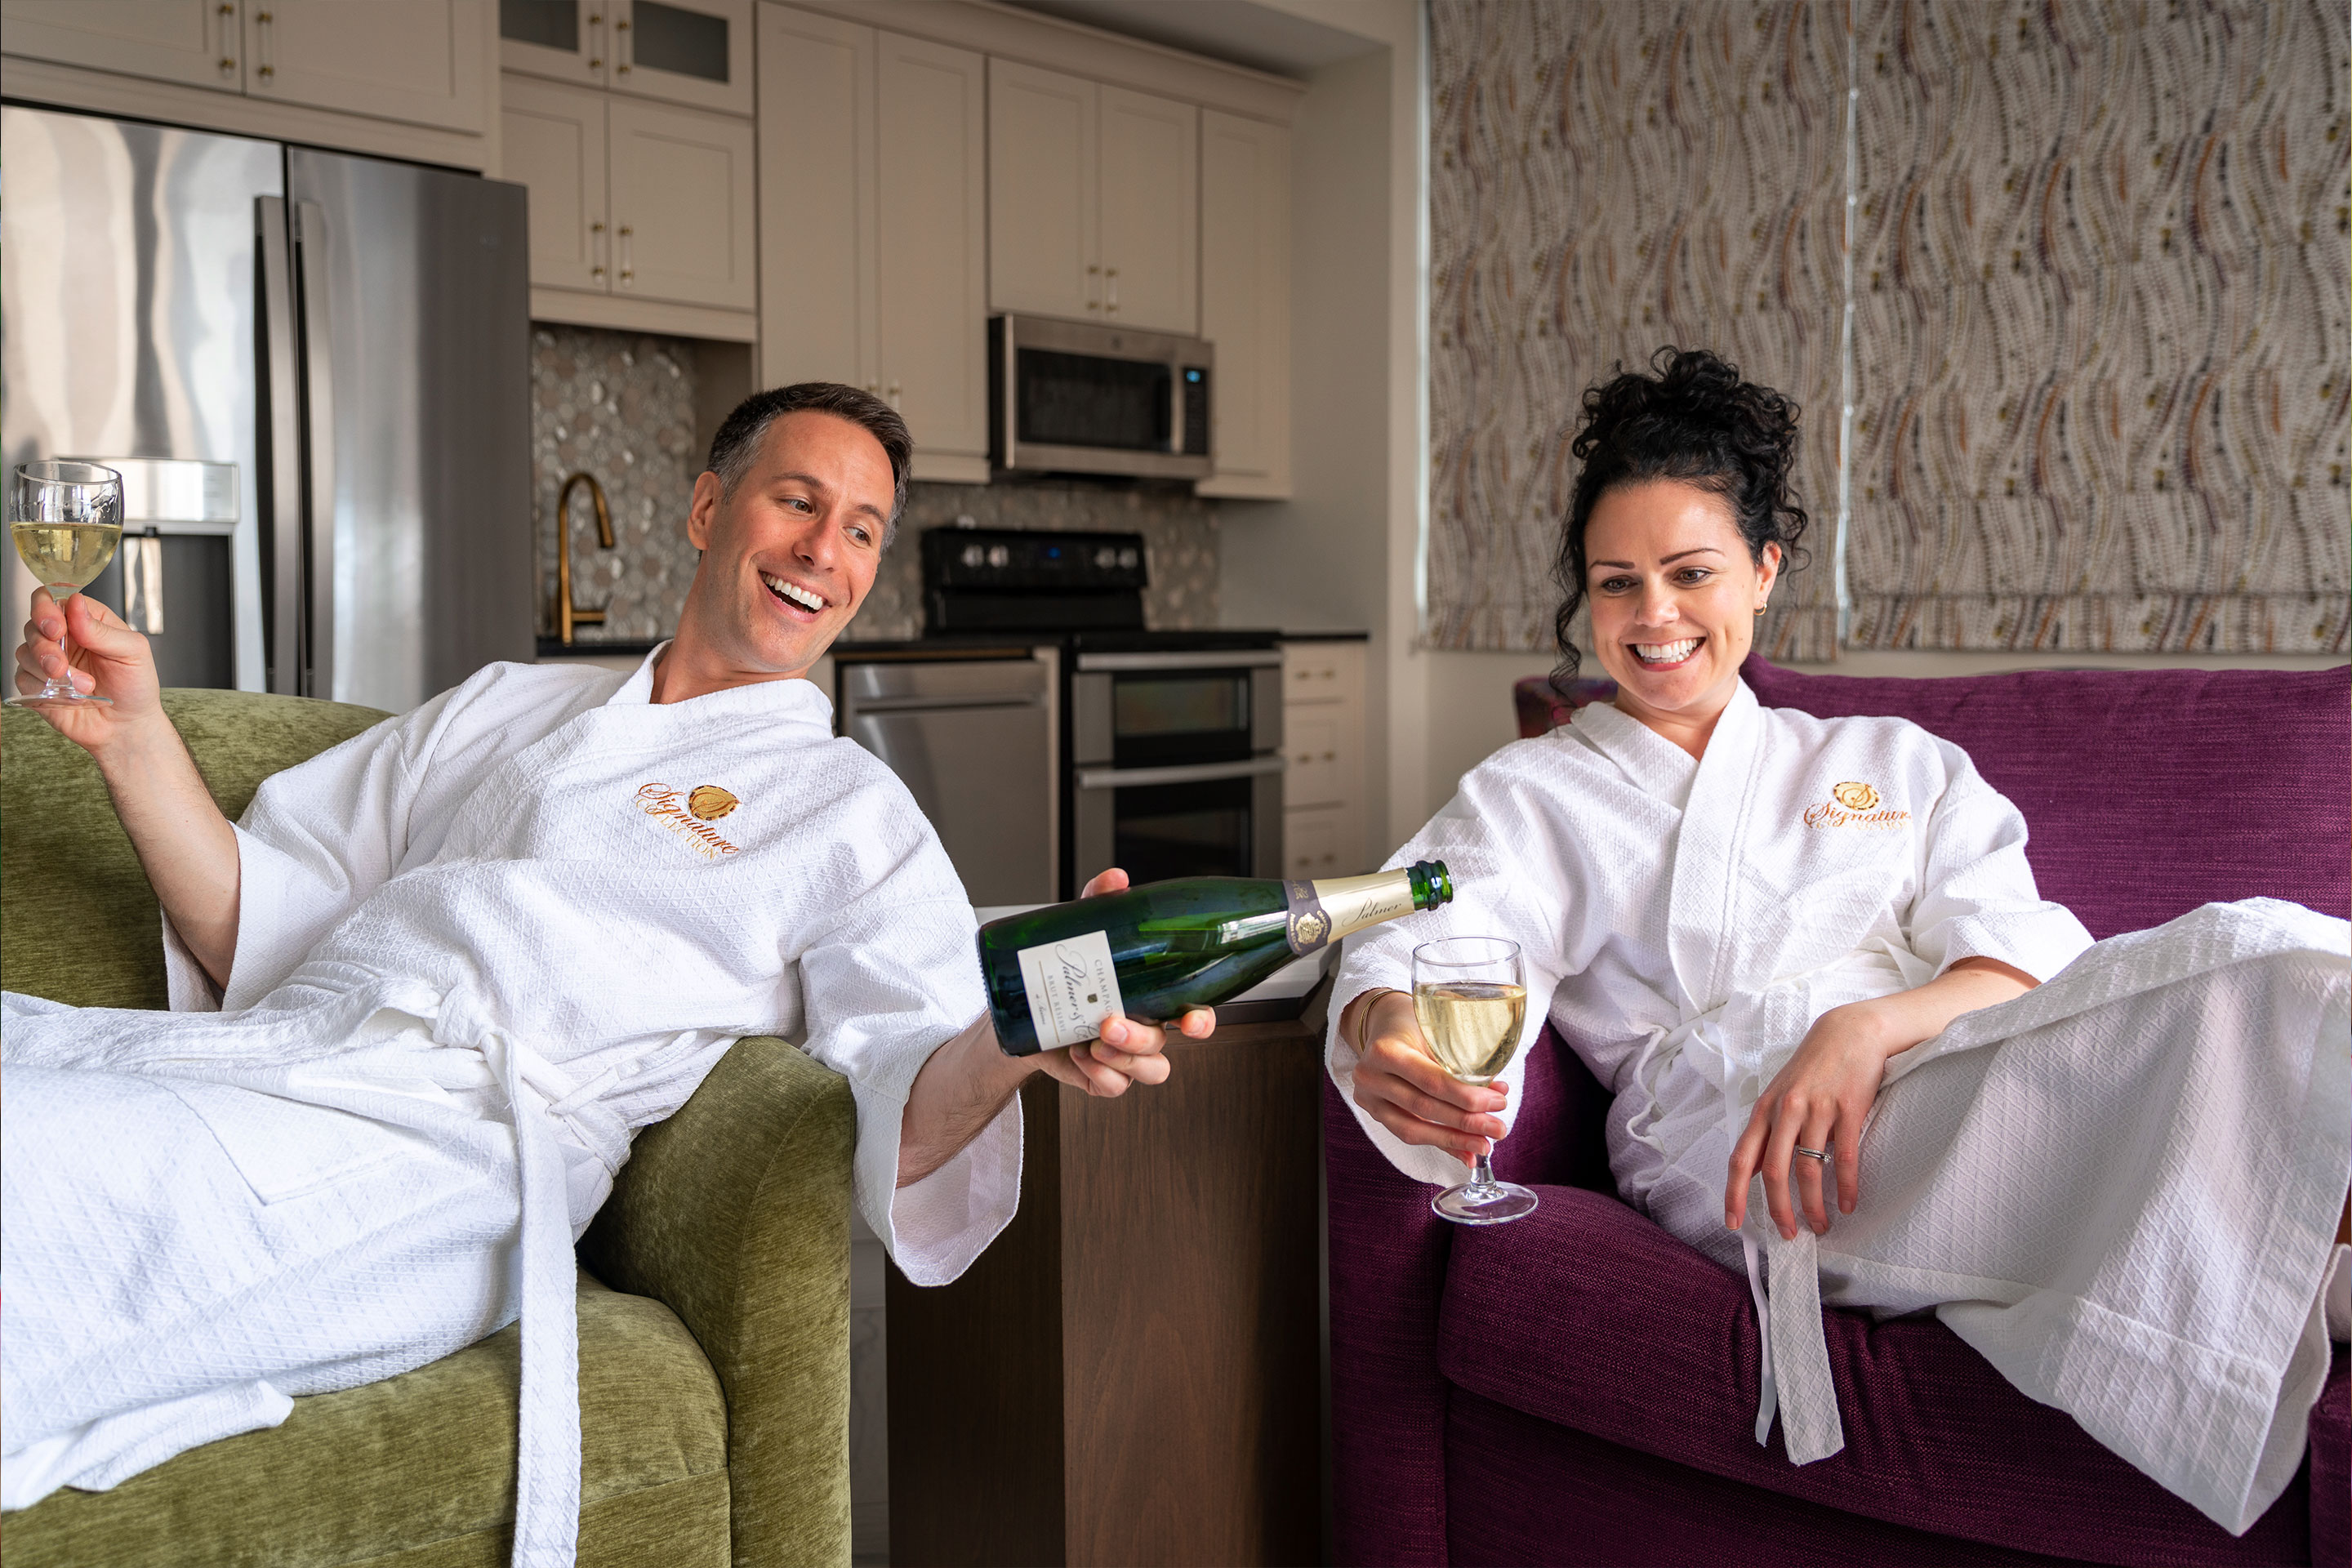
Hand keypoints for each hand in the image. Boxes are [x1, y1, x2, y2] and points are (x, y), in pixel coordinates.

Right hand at [13, 588, 162, 750]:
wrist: (128, 726)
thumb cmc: (135, 686)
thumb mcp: (133, 652)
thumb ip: (102, 630)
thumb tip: (76, 604)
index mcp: (85, 621)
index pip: (53, 599)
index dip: (46, 608)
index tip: (57, 628)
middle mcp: (63, 637)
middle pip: (33, 624)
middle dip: (44, 645)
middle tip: (61, 664)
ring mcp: (47, 661)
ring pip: (24, 652)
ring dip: (49, 670)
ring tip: (83, 686)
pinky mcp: (37, 685)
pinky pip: (23, 679)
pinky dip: (44, 688)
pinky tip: (71, 696)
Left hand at [1032, 867, 1214, 1097]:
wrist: (1024, 1008)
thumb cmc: (1068, 970)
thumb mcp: (1085, 932)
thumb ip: (1101, 903)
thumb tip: (1117, 878)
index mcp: (1154, 996)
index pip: (1194, 1011)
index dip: (1202, 1021)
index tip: (1192, 1020)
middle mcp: (1145, 1028)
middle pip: (1164, 1044)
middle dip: (1142, 1038)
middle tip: (1111, 1023)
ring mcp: (1125, 1057)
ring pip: (1148, 1070)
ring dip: (1123, 1058)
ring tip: (1091, 1039)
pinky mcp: (1102, 1076)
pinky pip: (1114, 1087)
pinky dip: (1099, 1073)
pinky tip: (1078, 1054)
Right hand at [1343, 988, 1508, 1168]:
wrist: (1384, 1022)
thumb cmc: (1415, 1022)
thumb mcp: (1436, 1030)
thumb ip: (1461, 1064)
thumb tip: (1498, 1093)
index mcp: (1386, 1050)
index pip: (1431, 1081)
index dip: (1466, 1097)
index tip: (1498, 1103)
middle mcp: (1370, 1075)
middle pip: (1423, 1107)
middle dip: (1466, 1122)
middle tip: (1498, 1129)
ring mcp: (1368, 1097)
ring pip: (1413, 1129)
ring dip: (1454, 1140)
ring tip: (1484, 1146)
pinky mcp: (1373, 1112)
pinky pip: (1407, 1133)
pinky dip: (1440, 1144)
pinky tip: (1464, 1153)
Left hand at [1724, 958, 2037, 1240]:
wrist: (1851, 1031)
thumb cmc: (1813, 1067)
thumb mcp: (1780, 1095)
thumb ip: (1768, 1132)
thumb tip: (1754, 1172)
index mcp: (1764, 1109)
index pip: (1741, 1158)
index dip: (1734, 1193)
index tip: (1733, 1223)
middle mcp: (1786, 1110)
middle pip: (1775, 1172)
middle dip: (1779, 1210)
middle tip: (1789, 1234)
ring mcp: (1818, 1109)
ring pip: (1809, 1170)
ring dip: (1814, 1206)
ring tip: (1822, 1225)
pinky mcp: (1849, 1109)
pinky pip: (1845, 1157)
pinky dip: (1845, 1187)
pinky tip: (1847, 1204)